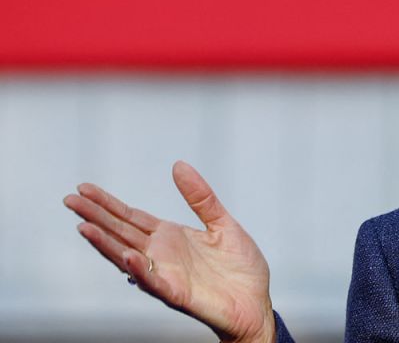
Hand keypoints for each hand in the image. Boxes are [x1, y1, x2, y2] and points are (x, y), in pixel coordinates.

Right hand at [64, 162, 275, 342]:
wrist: (256, 302)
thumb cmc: (240, 268)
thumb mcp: (223, 224)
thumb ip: (200, 198)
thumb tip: (179, 166)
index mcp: (170, 236)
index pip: (131, 217)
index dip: (108, 203)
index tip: (84, 188)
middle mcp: (161, 254)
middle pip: (121, 232)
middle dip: (96, 217)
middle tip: (70, 200)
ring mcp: (166, 274)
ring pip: (127, 257)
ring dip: (106, 243)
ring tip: (84, 226)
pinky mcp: (177, 294)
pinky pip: (154, 281)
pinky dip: (140, 270)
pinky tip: (128, 256)